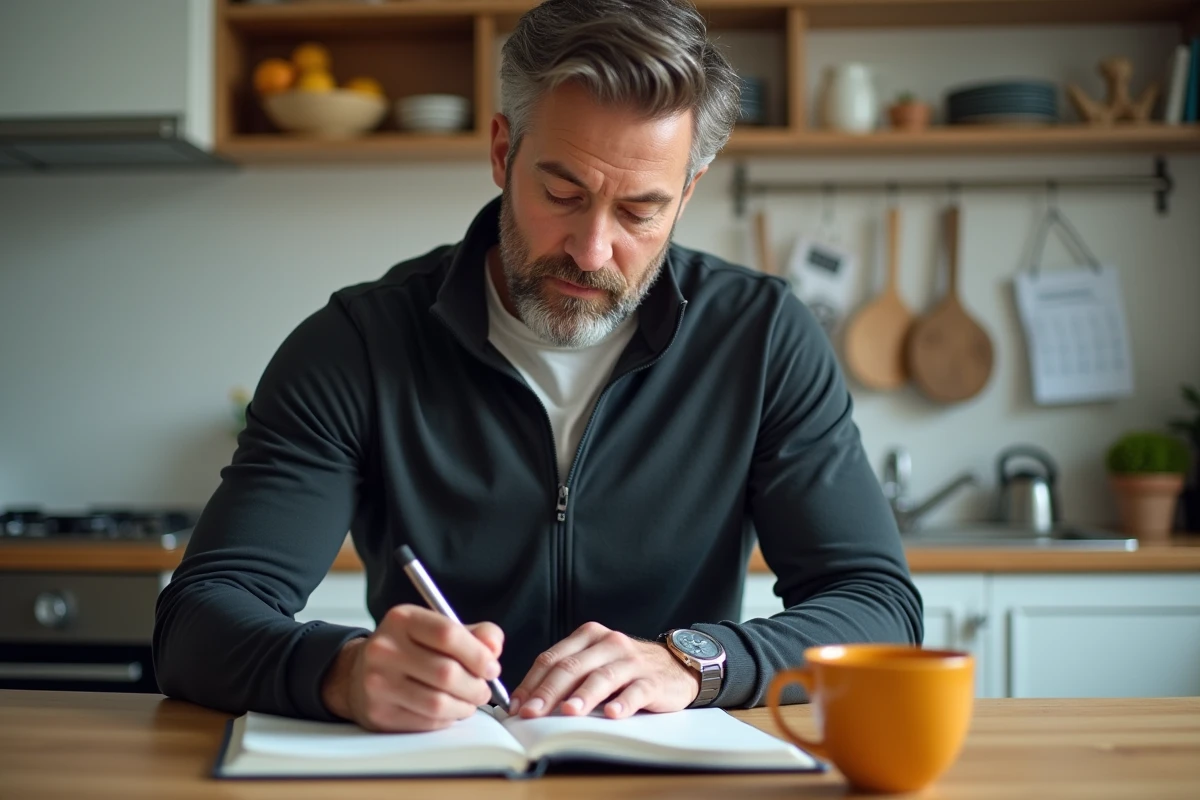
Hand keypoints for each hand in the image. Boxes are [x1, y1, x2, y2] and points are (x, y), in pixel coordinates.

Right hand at [320, 604, 503, 731]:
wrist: (357, 674)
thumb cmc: (407, 649)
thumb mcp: (436, 629)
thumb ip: (473, 634)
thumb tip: (494, 647)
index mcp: (402, 619)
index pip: (448, 634)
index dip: (478, 654)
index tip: (491, 667)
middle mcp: (384, 649)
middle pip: (446, 672)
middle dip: (476, 686)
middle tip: (484, 690)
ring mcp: (377, 683)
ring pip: (438, 702)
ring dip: (464, 706)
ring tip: (469, 701)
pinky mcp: (379, 713)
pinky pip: (426, 722)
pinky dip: (446, 719)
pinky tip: (448, 710)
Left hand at [510, 622, 699, 719]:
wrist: (676, 665)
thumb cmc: (626, 669)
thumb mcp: (595, 662)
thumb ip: (568, 674)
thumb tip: (529, 702)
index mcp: (588, 636)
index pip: (552, 658)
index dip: (531, 683)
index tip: (516, 706)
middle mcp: (608, 643)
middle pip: (572, 667)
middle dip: (548, 692)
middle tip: (532, 713)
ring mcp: (631, 661)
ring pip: (602, 677)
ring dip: (582, 696)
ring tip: (568, 712)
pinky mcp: (653, 680)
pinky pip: (636, 691)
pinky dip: (623, 703)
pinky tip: (612, 714)